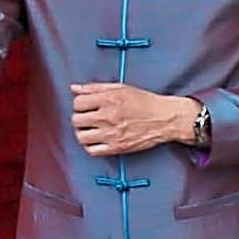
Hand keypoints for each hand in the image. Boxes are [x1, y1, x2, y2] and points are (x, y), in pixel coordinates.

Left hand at [69, 82, 204, 155]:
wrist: (164, 118)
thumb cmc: (145, 102)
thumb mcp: (120, 88)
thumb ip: (95, 87)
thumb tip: (75, 88)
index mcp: (108, 99)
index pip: (77, 103)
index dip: (79, 104)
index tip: (85, 106)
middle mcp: (108, 116)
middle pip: (76, 120)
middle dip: (80, 118)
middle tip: (88, 118)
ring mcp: (111, 133)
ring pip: (81, 137)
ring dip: (83, 133)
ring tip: (91, 130)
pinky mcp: (117, 147)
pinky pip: (92, 150)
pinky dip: (90, 146)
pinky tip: (96, 140)